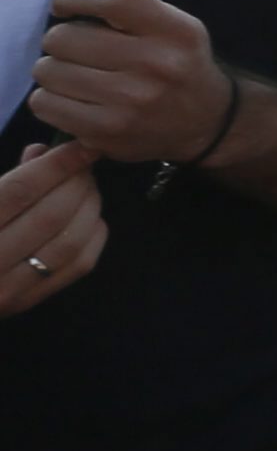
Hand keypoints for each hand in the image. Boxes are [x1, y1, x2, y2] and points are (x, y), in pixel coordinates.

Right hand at [0, 144, 104, 317]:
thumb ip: (3, 183)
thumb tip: (42, 152)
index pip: (20, 191)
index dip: (56, 165)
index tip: (82, 147)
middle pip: (51, 214)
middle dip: (77, 183)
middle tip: (85, 167)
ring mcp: (7, 288)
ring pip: (70, 241)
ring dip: (89, 207)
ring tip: (88, 189)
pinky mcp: (25, 302)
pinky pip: (78, 265)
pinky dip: (93, 235)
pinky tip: (91, 218)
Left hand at [29, 0, 234, 164]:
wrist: (208, 123)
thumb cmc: (179, 65)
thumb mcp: (172, 27)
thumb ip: (133, 1)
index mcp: (176, 31)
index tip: (64, 5)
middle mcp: (157, 65)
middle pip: (64, 37)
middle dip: (60, 39)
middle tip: (75, 48)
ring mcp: (131, 102)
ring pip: (49, 70)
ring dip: (54, 69)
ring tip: (74, 74)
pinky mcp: (107, 132)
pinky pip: (46, 103)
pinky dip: (49, 98)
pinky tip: (70, 97)